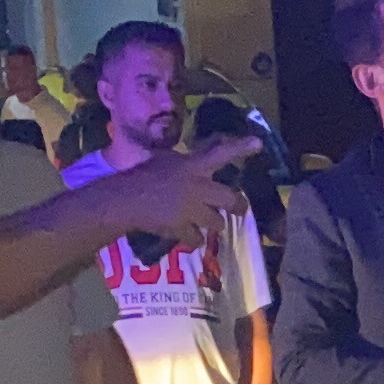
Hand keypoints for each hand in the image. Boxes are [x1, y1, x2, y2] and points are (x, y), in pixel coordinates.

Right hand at [98, 135, 262, 248]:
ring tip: (209, 224)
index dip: (241, 148)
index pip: (221, 153)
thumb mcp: (165, 160)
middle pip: (230, 199)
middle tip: (239, 208)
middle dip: (237, 206)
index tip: (258, 144)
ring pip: (217, 223)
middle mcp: (198, 187)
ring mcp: (191, 210)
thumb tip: (197, 160)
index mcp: (193, 166)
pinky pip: (197, 239)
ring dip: (214, 224)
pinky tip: (190, 239)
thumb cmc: (142, 174)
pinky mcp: (182, 228)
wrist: (126, 199)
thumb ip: (185, 162)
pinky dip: (194, 240)